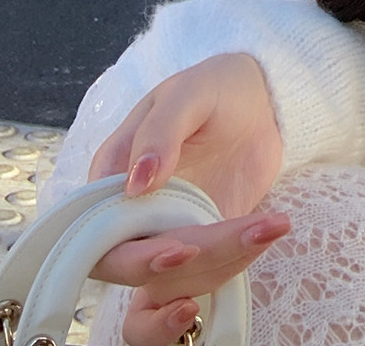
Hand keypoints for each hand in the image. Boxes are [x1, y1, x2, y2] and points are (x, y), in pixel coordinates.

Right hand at [87, 53, 287, 345]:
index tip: (179, 248)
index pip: (96, 231)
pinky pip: (206, 271)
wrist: (261, 99)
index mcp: (112, 173)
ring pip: (171, 277)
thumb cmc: (214, 87)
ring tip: (265, 227)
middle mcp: (130, 210)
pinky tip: (268, 229)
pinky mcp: (201, 241)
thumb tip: (134, 184)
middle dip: (171, 270)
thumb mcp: (188, 94)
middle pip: (128, 266)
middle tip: (213, 248)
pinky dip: (236, 262)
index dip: (130, 252)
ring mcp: (165, 229)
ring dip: (217, 264)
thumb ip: (159, 132)